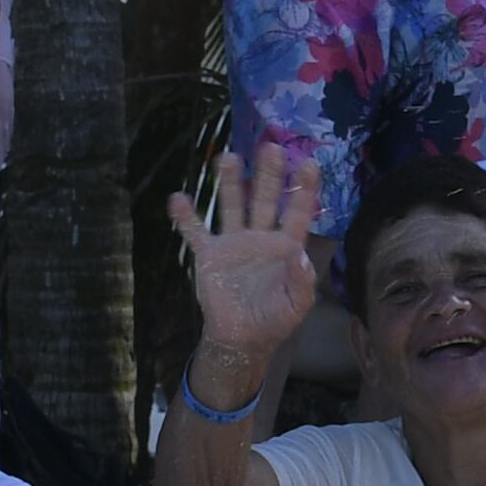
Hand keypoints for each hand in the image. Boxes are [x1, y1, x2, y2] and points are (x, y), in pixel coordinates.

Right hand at [169, 144, 326, 378]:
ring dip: (230, 183)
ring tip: (228, 158)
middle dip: (267, 174)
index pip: (297, 212)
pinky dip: (186, 217)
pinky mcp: (209, 255)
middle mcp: (260, 237)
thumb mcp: (297, 305)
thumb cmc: (274, 319)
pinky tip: (177, 198)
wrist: (241, 339)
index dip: (303, 189)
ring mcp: (233, 243)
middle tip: (269, 147)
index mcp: (286, 246)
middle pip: (265, 199)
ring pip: (232, 206)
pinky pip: (196, 232)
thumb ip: (302, 281)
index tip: (308, 163)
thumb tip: (301, 256)